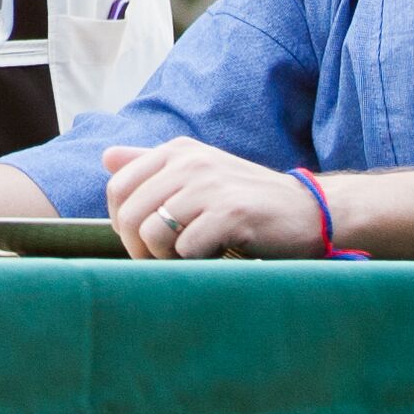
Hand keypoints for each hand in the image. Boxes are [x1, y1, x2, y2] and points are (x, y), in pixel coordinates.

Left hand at [101, 140, 324, 260]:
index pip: (117, 187)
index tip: (140, 241)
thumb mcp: (199, 172)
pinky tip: (214, 256)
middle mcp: (190, 161)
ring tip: (188, 258)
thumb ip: (152, 164)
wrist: (307, 211)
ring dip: (164, 259)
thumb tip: (107, 157)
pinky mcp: (230, 213)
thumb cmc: (246, 198)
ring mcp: (210, 185)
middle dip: (138, 249)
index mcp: (178, 150)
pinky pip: (186, 249)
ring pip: (152, 233)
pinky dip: (194, 262)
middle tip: (162, 261)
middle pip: (128, 214)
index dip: (120, 223)